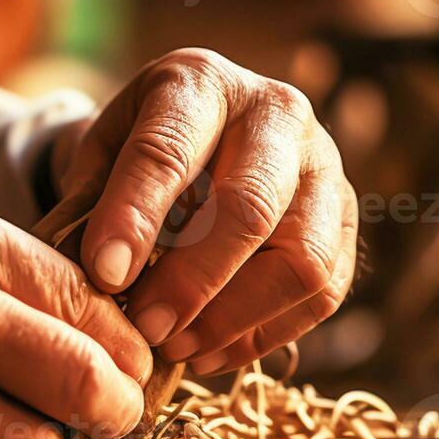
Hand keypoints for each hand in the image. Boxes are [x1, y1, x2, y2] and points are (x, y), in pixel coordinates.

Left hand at [54, 49, 357, 375]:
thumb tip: (97, 279)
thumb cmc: (137, 151)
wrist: (198, 136)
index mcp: (200, 83)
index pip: (167, 151)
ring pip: (302, 260)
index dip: (135, 218)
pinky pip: (322, 294)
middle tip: (145, 327)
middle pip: (251, 206)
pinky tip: (206, 354)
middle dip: (193, 280)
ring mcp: (324, 168)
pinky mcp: (344, 223)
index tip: (104, 275)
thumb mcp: (100, 154)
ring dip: (233, 318)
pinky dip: (262, 336)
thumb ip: (94, 204)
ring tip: (175, 347)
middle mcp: (277, 114)